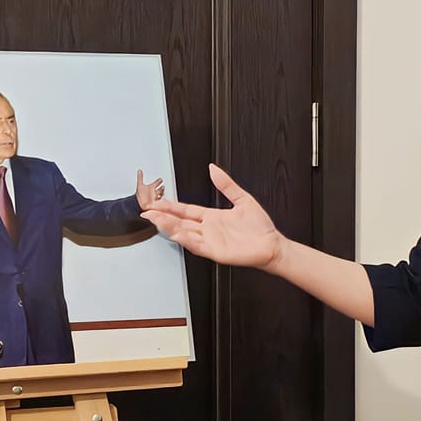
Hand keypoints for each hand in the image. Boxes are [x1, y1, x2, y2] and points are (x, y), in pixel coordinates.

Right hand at [139, 164, 283, 268]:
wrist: (272, 244)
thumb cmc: (260, 227)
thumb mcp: (242, 199)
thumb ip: (226, 184)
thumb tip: (213, 168)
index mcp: (212, 217)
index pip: (185, 210)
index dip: (170, 206)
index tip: (156, 201)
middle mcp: (208, 229)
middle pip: (179, 221)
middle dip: (162, 216)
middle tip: (147, 210)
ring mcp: (210, 241)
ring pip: (183, 233)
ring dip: (169, 226)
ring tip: (155, 219)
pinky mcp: (215, 252)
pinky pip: (196, 245)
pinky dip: (185, 239)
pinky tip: (175, 233)